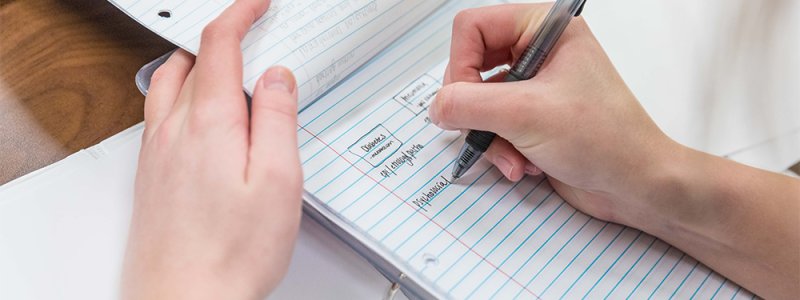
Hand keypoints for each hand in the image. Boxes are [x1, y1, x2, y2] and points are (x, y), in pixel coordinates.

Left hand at [122, 0, 302, 298]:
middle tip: (252, 41)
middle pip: (188, 60)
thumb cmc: (232, 253)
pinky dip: (180, 98)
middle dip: (219, 39)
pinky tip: (203, 123)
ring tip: (228, 75)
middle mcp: (173, 131)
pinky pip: (159, 116)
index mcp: (209, 124)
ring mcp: (156, 153)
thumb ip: (276, 119)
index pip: (218, 45)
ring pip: (167, 85)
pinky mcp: (150, 176)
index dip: (240, 14)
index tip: (258, 4)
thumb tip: (276, 77)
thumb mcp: (278, 181)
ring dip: (195, 66)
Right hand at [429, 4, 675, 227]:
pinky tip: (523, 164)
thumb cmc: (607, 138)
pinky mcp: (532, 118)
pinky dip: (501, 149)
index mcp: (544, 30)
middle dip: (476, 109)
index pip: (472, 28)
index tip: (461, 100)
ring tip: (514, 157)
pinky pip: (493, 126)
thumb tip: (436, 106)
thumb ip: (469, 105)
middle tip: (485, 129)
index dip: (460, 64)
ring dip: (490, 136)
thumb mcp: (526, 114)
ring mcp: (534, 87)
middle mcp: (538, 53)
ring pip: (477, 102)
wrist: (636, 185)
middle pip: (470, 67)